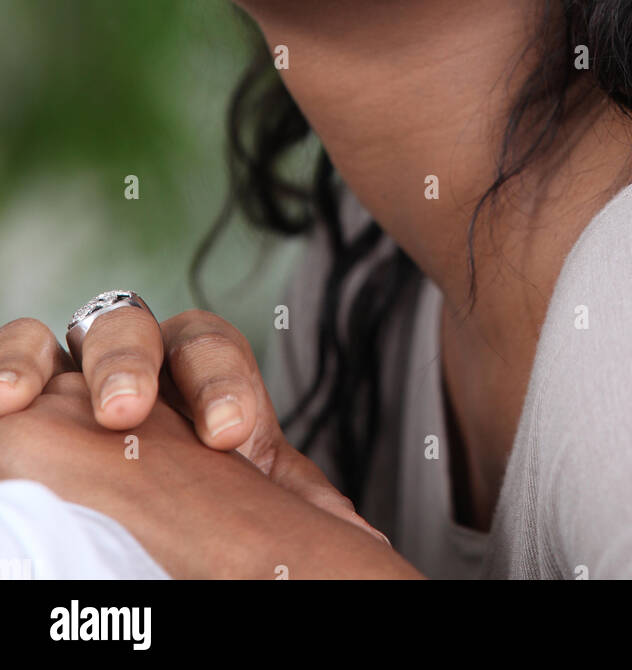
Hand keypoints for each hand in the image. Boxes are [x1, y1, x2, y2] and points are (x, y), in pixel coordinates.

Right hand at [0, 310, 383, 542]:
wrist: (163, 510)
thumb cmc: (209, 497)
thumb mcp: (255, 498)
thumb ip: (296, 503)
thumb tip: (361, 538)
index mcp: (202, 374)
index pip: (212, 348)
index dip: (223, 381)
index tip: (228, 434)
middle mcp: (140, 362)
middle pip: (136, 327)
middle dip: (131, 362)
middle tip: (125, 411)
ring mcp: (80, 373)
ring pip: (65, 334)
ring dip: (43, 357)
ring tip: (20, 398)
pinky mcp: (35, 396)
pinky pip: (17, 357)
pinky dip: (4, 365)